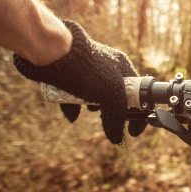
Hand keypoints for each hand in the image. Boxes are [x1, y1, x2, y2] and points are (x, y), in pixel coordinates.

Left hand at [13, 20, 146, 143]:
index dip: (138, 111)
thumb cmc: (87, 70)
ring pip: (94, 95)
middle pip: (116, 95)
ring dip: (92, 106)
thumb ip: (117, 117)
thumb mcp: (111, 95)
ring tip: (88, 109)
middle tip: (108, 119)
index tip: (133, 130)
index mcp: (123, 67)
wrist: (52, 52)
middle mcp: (107, 66)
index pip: (139, 91)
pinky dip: (74, 106)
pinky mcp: (68, 74)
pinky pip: (74, 95)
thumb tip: (117, 139)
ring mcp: (87, 70)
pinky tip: (71, 114)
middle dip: (112, 110)